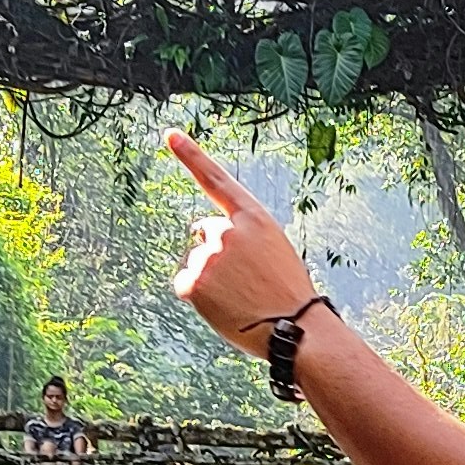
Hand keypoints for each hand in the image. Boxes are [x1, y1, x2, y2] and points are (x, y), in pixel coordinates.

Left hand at [167, 129, 321, 352]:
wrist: (295, 329)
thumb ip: (241, 234)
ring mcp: (209, 256)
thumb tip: (201, 235)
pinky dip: (199, 297)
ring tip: (240, 297)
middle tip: (246, 280)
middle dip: (217, 253)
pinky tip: (223, 307)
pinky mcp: (194, 283)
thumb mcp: (273, 249)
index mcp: (254, 218)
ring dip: (210, 278)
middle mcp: (228, 231)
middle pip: (205, 233)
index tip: (169, 134)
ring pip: (197, 262)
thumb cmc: (287, 293)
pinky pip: (186, 285)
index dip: (190, 156)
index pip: (217, 180)